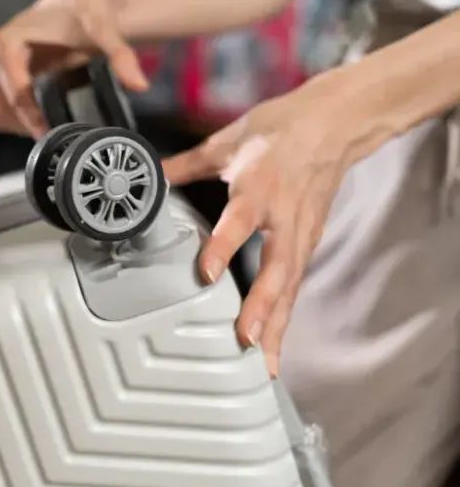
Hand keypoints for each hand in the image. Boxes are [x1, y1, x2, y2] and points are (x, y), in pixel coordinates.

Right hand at [0, 0, 149, 137]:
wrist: (71, 2)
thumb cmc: (80, 12)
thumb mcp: (103, 28)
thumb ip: (120, 54)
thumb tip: (140, 84)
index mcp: (5, 42)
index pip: (14, 91)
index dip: (32, 115)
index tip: (53, 130)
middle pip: (4, 107)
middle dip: (29, 123)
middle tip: (58, 132)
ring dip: (22, 125)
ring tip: (51, 124)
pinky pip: (0, 112)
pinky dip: (19, 121)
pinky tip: (41, 116)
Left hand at [162, 72, 364, 375]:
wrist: (335, 123)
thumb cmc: (281, 130)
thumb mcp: (227, 141)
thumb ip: (185, 164)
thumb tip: (150, 173)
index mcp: (260, 187)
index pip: (240, 222)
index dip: (223, 247)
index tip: (204, 273)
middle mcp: (284, 216)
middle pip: (276, 269)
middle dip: (261, 307)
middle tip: (244, 340)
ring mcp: (301, 234)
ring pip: (289, 286)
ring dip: (276, 325)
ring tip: (262, 363)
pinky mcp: (308, 244)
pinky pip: (295, 287)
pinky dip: (284, 317)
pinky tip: (273, 345)